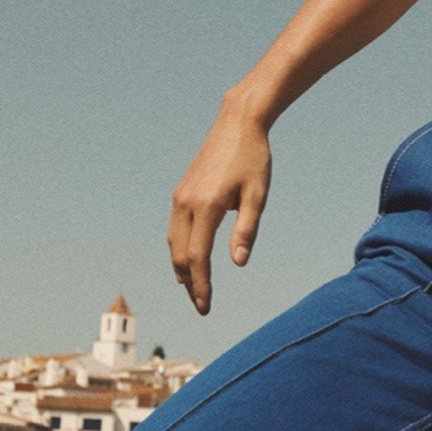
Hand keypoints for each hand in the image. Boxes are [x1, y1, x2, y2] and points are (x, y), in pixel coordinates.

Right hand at [168, 94, 272, 315]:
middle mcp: (186, 204)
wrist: (238, 123)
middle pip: (181, 256)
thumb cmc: (254, 159)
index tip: (206, 307)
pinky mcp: (181, 191)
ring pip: (174, 243)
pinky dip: (180, 249)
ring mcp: (180, 197)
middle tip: (202, 306)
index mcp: (206, 207)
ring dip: (182, 268)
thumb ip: (247, 230)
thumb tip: (238, 264)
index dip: (201, 285)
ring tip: (194, 288)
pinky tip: (190, 258)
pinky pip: (175, 228)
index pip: (198, 257)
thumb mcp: (258, 195)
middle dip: (191, 284)